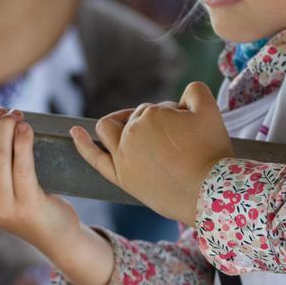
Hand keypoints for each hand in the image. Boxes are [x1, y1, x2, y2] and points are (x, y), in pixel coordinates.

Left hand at [71, 82, 233, 225]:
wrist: (208, 193)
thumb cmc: (211, 153)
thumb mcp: (210, 111)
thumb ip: (195, 91)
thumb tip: (184, 94)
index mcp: (151, 114)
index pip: (159, 109)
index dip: (177, 119)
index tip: (191, 135)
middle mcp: (132, 132)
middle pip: (138, 119)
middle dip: (156, 125)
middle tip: (180, 145)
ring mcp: (123, 155)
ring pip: (110, 129)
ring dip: (118, 123)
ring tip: (132, 128)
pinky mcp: (121, 177)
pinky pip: (94, 157)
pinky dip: (83, 143)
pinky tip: (75, 132)